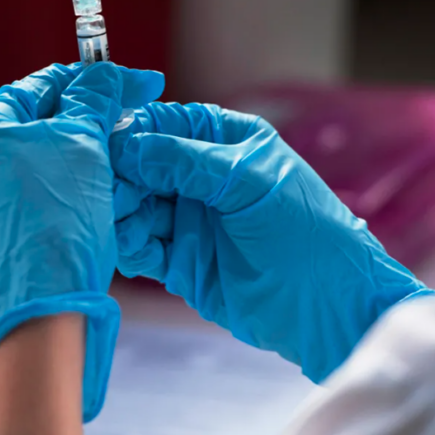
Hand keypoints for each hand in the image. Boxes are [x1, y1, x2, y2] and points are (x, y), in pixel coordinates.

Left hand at [0, 62, 164, 420]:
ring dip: (82, 161)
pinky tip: (97, 206)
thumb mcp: (84, 144)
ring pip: (39, 168)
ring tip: (122, 166)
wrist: (41, 313)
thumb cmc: (58, 223)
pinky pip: (33, 204)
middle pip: (37, 127)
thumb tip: (107, 74)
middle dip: (88, 122)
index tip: (133, 84)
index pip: (39, 85)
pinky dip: (66, 197)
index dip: (91, 80)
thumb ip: (94, 99)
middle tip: (131, 123)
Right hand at [110, 102, 434, 381]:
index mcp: (224, 142)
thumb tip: (128, 143)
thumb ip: (186, 162)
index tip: (105, 146)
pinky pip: (141, 245)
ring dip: (120, 211)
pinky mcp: (180, 261)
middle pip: (140, 166)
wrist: (329, 310)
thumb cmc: (306, 234)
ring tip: (116, 221)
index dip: (131, 132)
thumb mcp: (249, 183)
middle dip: (120, 176)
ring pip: (135, 206)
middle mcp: (201, 177)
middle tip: (105, 191)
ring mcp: (189, 219)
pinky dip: (129, 243)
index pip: (163, 124)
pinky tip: (131, 246)